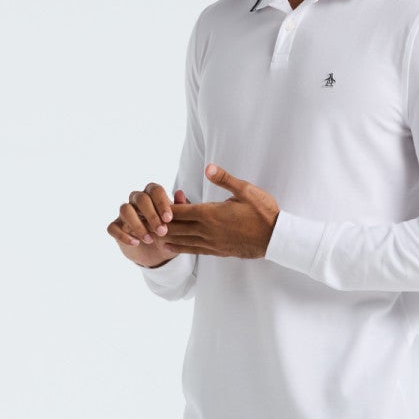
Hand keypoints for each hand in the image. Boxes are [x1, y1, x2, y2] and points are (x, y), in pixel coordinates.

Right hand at [108, 182, 182, 265]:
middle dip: (151, 215)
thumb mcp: (179, 224)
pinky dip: (123, 236)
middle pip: (140, 198)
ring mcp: (125, 213)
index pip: (155, 190)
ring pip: (125, 209)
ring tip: (150, 239)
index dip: (161, 202)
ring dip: (137, 225)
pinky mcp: (116, 227)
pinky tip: (135, 243)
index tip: (169, 219)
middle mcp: (136, 201)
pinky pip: (113, 227)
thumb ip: (180, 209)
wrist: (158, 253)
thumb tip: (179, 193)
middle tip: (162, 232)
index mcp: (152, 196)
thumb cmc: (169, 233)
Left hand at [161, 163, 279, 258]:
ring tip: (150, 234)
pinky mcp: (218, 251)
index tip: (152, 205)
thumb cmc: (263, 212)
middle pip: (177, 227)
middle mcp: (208, 230)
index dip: (164, 208)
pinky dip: (180, 248)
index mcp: (211, 214)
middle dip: (159, 223)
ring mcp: (212, 243)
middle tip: (143, 220)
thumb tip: (208, 167)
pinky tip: (170, 247)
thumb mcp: (245, 190)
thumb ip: (224, 179)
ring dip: (166, 236)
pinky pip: (194, 250)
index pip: (181, 211)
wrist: (276, 238)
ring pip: (183, 240)